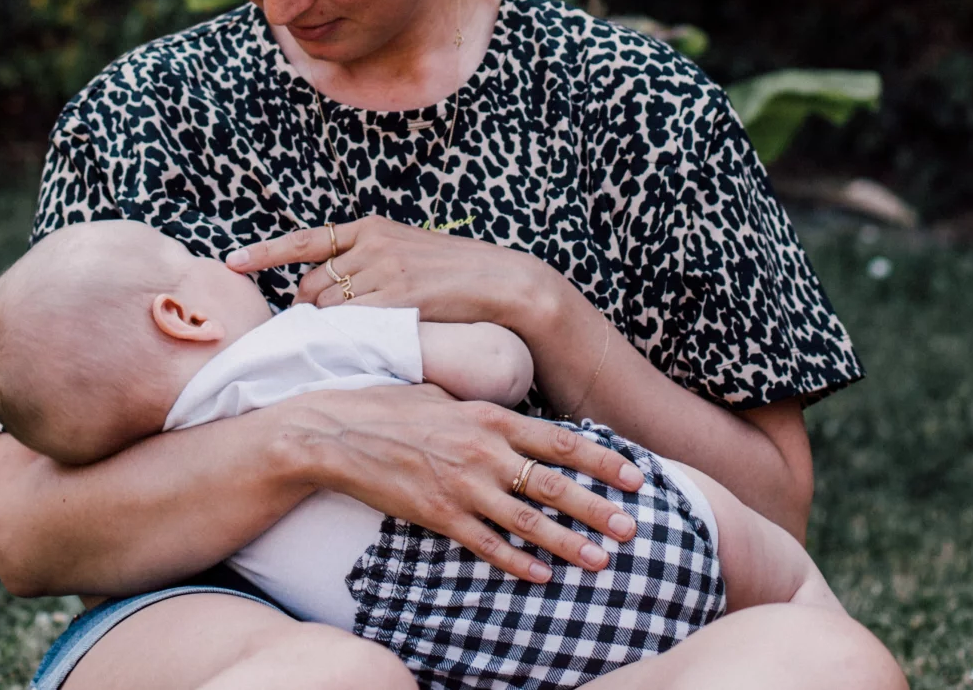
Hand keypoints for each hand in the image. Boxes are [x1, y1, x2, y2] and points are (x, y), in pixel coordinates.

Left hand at [226, 216, 556, 330]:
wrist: (501, 281)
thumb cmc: (453, 273)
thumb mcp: (406, 251)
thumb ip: (366, 262)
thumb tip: (324, 291)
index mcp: (370, 227)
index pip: (305, 240)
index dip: (265, 253)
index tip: (231, 263)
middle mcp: (371, 244)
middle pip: (311, 287)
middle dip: (310, 311)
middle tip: (326, 333)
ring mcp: (383, 270)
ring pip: (328, 309)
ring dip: (330, 328)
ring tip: (353, 340)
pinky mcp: (396, 298)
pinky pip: (352, 325)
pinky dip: (349, 338)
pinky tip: (363, 345)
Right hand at [279, 383, 645, 584]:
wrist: (337, 434)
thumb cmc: (391, 409)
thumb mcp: (447, 395)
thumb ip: (485, 412)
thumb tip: (517, 419)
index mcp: (490, 417)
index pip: (560, 440)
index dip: (602, 460)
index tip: (635, 476)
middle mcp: (483, 451)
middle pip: (554, 483)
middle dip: (598, 508)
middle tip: (633, 527)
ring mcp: (461, 486)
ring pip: (527, 520)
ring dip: (568, 543)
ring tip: (601, 560)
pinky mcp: (438, 515)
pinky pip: (486, 545)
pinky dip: (516, 562)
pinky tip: (542, 576)